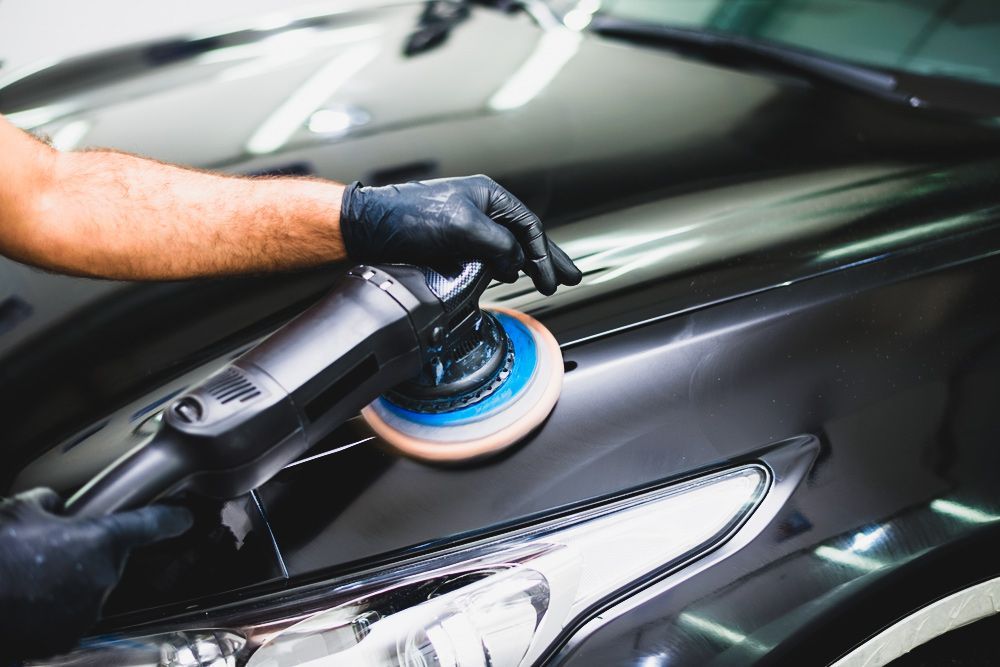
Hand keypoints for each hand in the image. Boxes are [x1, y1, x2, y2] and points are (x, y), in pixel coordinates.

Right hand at [0, 488, 192, 659]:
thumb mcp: (23, 509)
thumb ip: (53, 505)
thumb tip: (58, 509)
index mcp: (100, 541)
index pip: (150, 524)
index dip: (170, 518)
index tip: (185, 518)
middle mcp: (102, 579)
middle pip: (106, 560)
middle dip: (82, 554)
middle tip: (44, 552)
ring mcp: (85, 613)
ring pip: (86, 590)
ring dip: (66, 583)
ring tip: (28, 578)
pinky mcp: (64, 640)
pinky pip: (67, 617)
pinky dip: (51, 609)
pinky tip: (25, 600)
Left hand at [339, 175, 582, 295]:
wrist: (370, 226)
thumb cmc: (411, 217)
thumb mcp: (465, 228)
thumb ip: (499, 245)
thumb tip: (517, 264)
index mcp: (489, 196)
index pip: (529, 228)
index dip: (545, 256)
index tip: (554, 281)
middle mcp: (481, 208)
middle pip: (525, 236)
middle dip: (549, 258)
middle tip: (571, 277)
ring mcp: (467, 226)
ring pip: (507, 247)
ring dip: (526, 265)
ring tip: (543, 281)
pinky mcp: (451, 243)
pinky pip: (485, 256)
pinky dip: (500, 268)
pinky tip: (506, 278)